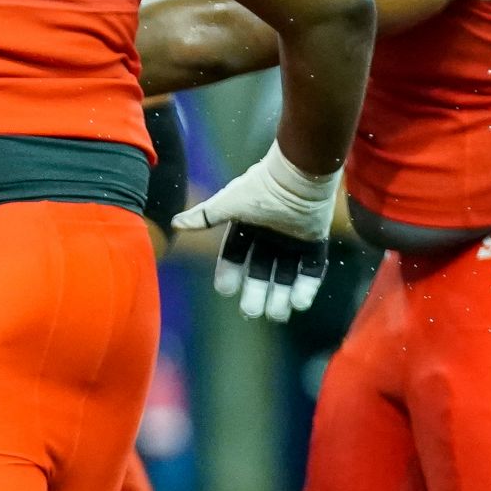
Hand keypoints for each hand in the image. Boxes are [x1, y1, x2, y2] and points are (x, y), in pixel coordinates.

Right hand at [172, 143, 338, 320]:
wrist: (297, 176)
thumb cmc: (259, 188)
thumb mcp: (228, 204)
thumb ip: (204, 217)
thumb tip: (174, 223)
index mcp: (248, 225)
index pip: (235, 254)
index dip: (230, 272)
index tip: (225, 291)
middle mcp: (270, 234)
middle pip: (261, 269)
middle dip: (256, 291)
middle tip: (251, 312)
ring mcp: (294, 239)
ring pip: (286, 273)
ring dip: (282, 295)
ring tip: (277, 314)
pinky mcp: (316, 241)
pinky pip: (312, 269)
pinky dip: (307, 286)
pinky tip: (299, 303)